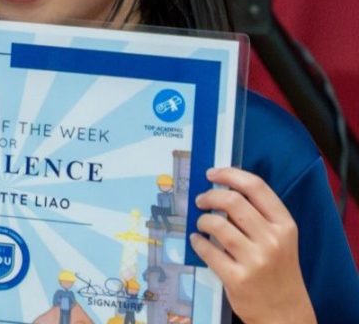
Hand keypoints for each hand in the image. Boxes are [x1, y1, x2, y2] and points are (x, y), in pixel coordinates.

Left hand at [190, 167, 315, 323]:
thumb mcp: (281, 240)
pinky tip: (197, 241)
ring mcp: (255, 260)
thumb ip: (259, 216)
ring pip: (217, 224)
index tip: (212, 173)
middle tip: (200, 200)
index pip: (256, 187)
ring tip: (202, 224)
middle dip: (210, 196)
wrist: (286, 313)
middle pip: (233, 201)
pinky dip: (197, 241)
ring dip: (203, 220)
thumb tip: (220, 190)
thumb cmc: (279, 270)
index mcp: (285, 225)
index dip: (230, 174)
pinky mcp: (237, 278)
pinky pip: (207, 250)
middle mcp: (272, 240)